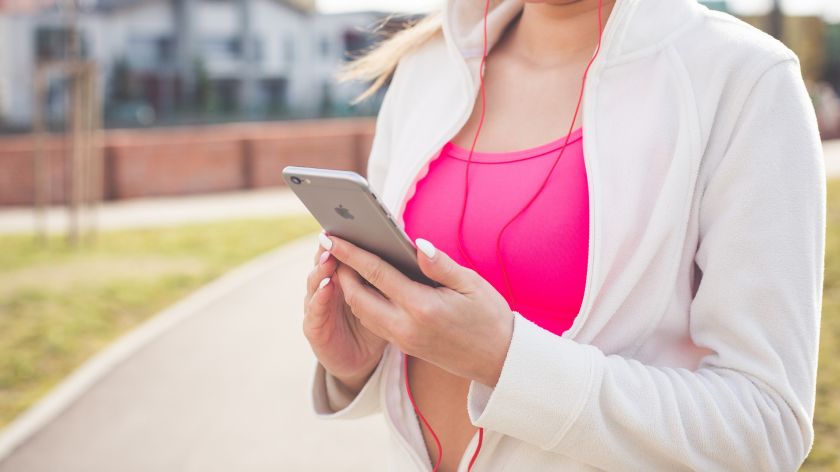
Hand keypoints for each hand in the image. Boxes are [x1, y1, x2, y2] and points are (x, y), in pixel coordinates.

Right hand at [302, 231, 387, 392]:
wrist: (361, 360)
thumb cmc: (379, 323)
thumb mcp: (388, 297)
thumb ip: (390, 273)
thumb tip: (408, 246)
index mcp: (347, 277)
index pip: (345, 253)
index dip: (347, 238)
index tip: (353, 219)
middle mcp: (328, 287)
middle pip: (325, 262)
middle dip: (329, 247)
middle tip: (336, 231)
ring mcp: (318, 307)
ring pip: (315, 282)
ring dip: (321, 267)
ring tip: (330, 254)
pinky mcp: (314, 328)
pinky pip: (314, 311)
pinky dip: (318, 297)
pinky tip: (327, 285)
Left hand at [322, 234, 514, 386]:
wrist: (499, 361)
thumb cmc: (489, 317)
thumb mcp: (471, 284)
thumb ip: (441, 264)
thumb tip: (416, 244)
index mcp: (422, 308)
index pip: (377, 275)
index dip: (352, 254)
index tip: (333, 238)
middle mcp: (406, 327)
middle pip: (358, 297)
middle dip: (341, 271)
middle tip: (333, 247)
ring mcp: (403, 340)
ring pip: (362, 313)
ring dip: (349, 289)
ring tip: (345, 263)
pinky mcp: (405, 347)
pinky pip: (374, 323)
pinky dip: (363, 303)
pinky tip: (365, 286)